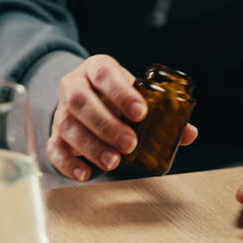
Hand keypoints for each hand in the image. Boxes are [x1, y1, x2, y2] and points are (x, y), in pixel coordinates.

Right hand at [46, 55, 197, 180]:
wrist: (85, 97)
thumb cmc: (115, 96)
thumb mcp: (135, 95)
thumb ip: (161, 112)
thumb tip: (189, 133)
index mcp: (97, 69)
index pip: (106, 74)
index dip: (122, 93)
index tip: (140, 112)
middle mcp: (75, 86)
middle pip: (81, 101)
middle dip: (106, 124)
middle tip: (130, 143)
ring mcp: (62, 111)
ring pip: (68, 125)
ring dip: (92, 146)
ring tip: (114, 161)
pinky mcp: (55, 134)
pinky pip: (54, 149)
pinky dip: (68, 164)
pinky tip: (85, 174)